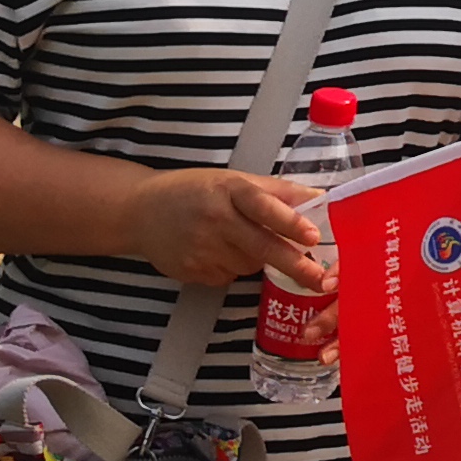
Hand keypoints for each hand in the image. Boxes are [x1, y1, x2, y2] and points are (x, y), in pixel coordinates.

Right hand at [119, 169, 330, 293]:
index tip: (312, 235)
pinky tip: (215, 249)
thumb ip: (277, 191)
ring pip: (249, 264)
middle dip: (294, 265)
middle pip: (261, 245)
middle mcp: (215, 218)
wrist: (140, 211)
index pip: (263, 205)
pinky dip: (232, 266)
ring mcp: (202, 248)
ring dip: (256, 257)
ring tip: (236, 237)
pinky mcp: (193, 271)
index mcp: (228, 189)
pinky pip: (229, 275)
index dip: (289, 221)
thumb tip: (320, 198)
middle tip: (320, 280)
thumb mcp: (233, 179)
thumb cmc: (193, 190)